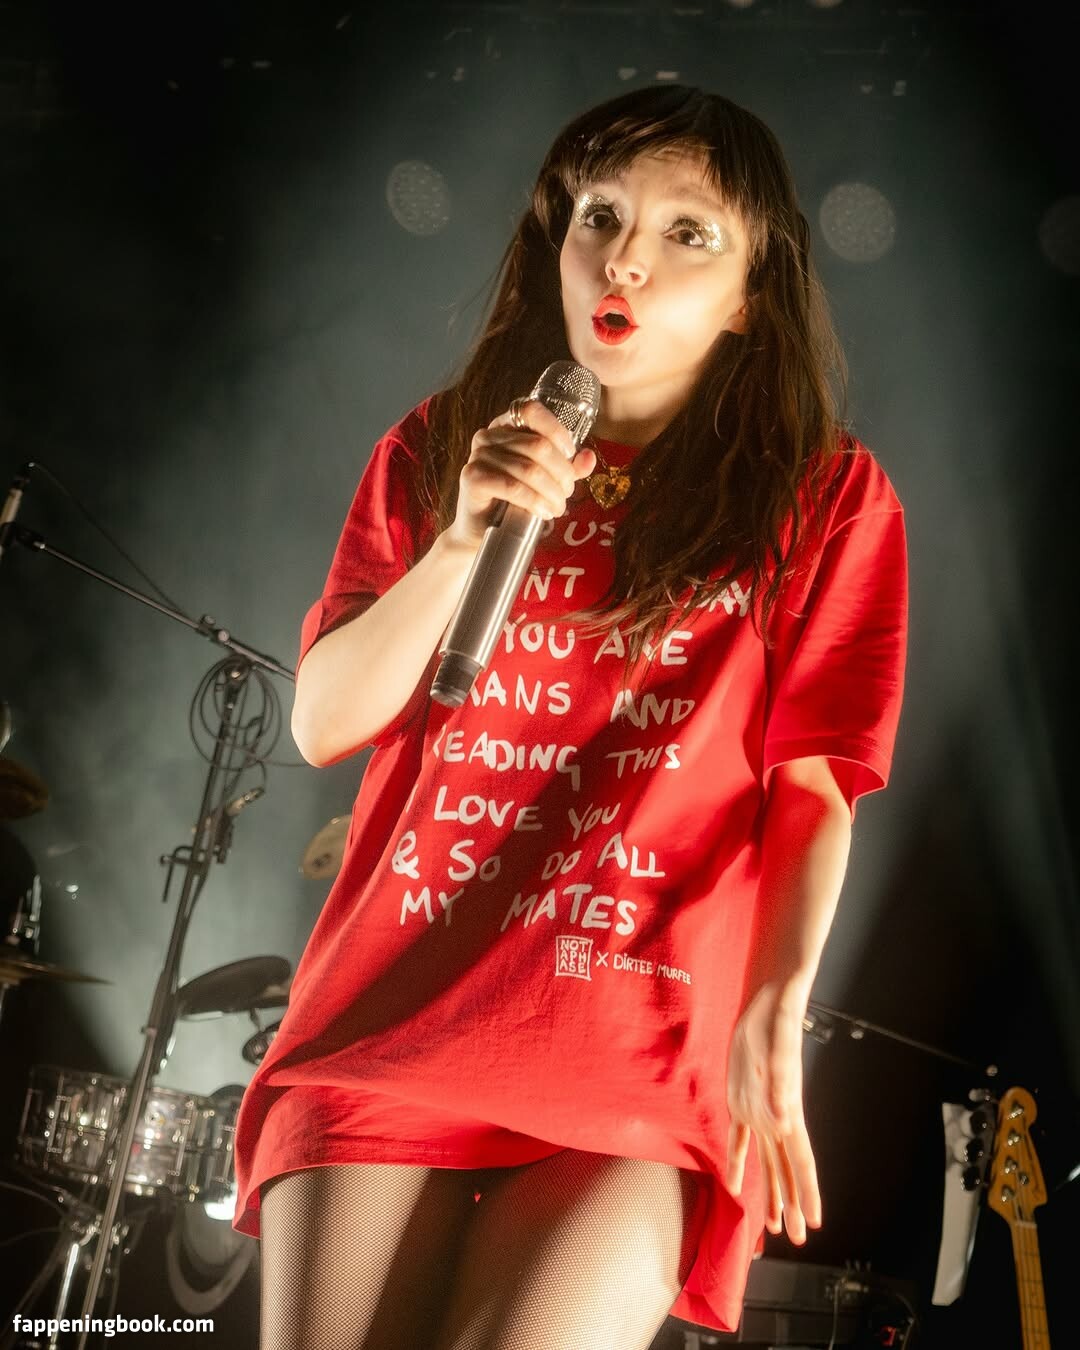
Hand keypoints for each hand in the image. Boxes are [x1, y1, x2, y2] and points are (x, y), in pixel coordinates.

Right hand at [445, 400, 595, 551]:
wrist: (480, 530)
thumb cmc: (512, 501)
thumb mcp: (546, 479)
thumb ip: (567, 467)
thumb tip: (588, 457)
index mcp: (506, 426)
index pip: (532, 410)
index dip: (556, 430)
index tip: (570, 454)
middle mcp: (488, 435)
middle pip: (538, 445)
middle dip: (561, 473)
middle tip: (566, 494)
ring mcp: (478, 455)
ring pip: (529, 469)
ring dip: (551, 492)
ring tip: (557, 508)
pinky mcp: (472, 478)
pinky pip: (512, 487)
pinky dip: (533, 501)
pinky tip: (542, 512)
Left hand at [725, 981, 821, 1244]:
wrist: (768, 998)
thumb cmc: (777, 1017)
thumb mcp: (779, 1047)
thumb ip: (782, 1086)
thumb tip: (784, 1123)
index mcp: (788, 1109)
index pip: (802, 1159)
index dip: (807, 1190)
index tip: (815, 1220)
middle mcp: (777, 1115)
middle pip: (787, 1167)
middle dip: (792, 1202)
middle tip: (798, 1237)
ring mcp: (759, 1108)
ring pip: (768, 1160)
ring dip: (773, 1190)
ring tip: (776, 1223)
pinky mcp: (741, 1098)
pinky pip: (741, 1139)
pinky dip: (740, 1162)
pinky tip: (738, 1183)